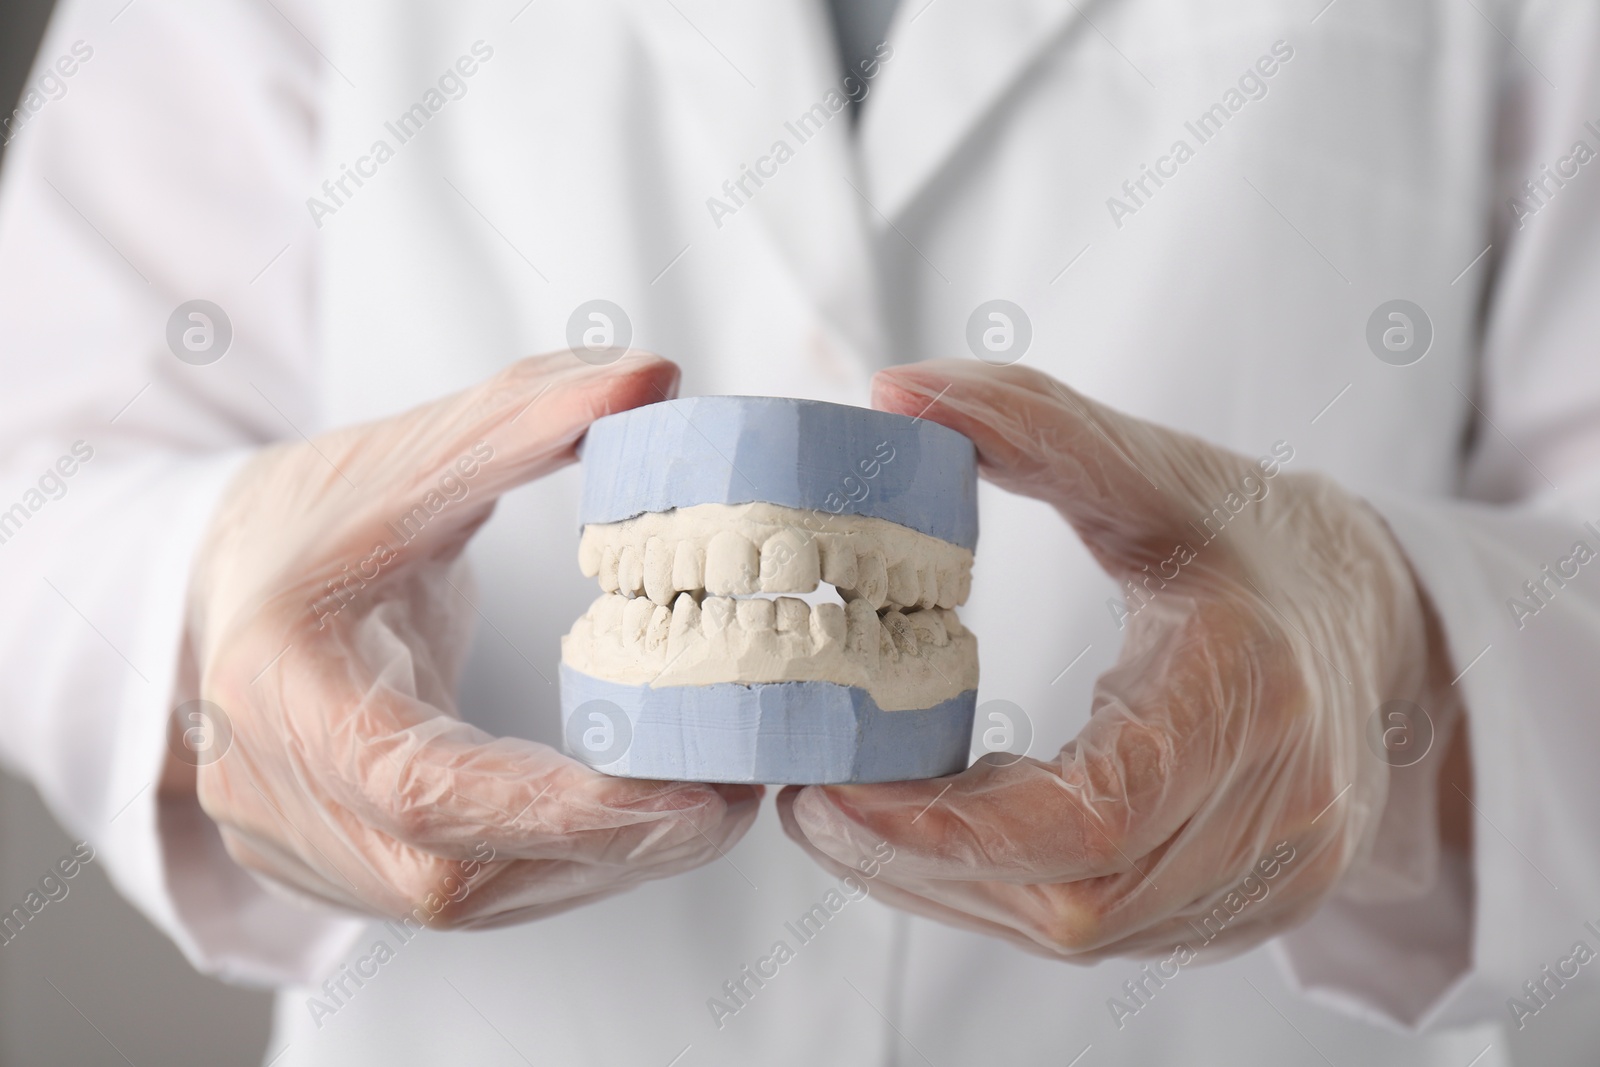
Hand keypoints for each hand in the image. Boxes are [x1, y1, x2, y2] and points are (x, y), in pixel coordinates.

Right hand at [183, 353, 760, 927]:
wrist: (227, 582)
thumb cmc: (316, 517)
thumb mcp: (412, 454)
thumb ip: (524, 416)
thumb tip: (653, 378)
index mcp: (277, 682)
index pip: (421, 787)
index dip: (564, 808)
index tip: (694, 796)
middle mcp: (271, 790)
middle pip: (451, 874)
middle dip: (609, 849)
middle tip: (733, 801)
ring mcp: (297, 845)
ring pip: (466, 901)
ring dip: (597, 865)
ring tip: (702, 808)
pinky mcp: (336, 868)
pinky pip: (461, 894)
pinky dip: (557, 865)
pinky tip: (628, 820)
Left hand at [779, 358, 1447, 959]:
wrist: (1377, 620)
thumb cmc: (1259, 541)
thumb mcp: (1154, 469)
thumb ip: (1033, 422)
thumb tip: (895, 389)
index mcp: (1253, 698)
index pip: (1084, 822)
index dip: (938, 829)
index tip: (823, 791)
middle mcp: (1278, 816)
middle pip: (1068, 902)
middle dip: (915, 863)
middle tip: (809, 801)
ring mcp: (1272, 879)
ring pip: (1074, 929)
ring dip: (949, 883)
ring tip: (858, 812)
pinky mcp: (1251, 908)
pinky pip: (1102, 925)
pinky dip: (1005, 887)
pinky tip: (947, 827)